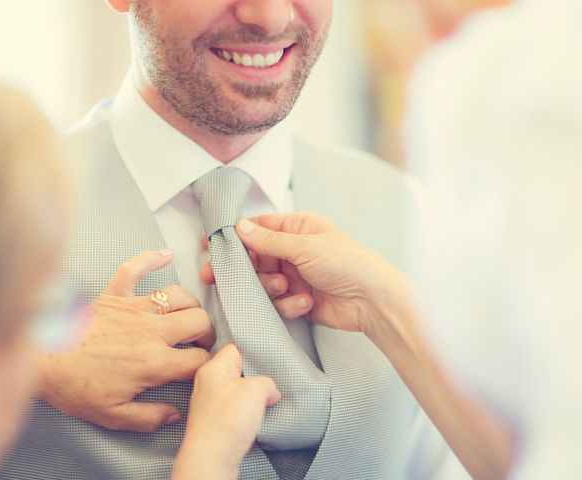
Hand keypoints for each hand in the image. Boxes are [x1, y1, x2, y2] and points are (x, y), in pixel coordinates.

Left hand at [36, 250, 215, 431]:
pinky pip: (136, 268)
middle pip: (199, 322)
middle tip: (200, 342)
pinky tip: (165, 255)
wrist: (40, 360)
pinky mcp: (115, 295)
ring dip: (189, 305)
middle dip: (207, 333)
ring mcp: (134, 309)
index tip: (201, 368)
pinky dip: (152, 258)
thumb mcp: (112, 415)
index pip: (198, 360)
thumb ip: (148, 418)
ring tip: (187, 315)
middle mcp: (150, 331)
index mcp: (153, 363)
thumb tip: (172, 415)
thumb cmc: (72, 385)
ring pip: (179, 296)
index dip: (205, 366)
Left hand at [173, 344, 279, 479]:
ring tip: (264, 402)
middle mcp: (207, 384)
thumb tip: (270, 390)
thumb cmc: (225, 424)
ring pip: (237, 391)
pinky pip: (235, 410)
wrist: (211, 460)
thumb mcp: (255, 390)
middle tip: (270, 381)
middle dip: (255, 376)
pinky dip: (247, 413)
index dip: (253, 351)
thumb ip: (266, 381)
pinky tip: (255, 419)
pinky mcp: (215, 423)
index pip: (234, 347)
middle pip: (237, 370)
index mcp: (212, 369)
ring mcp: (210, 404)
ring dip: (252, 397)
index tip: (268, 356)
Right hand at [233, 213, 412, 341]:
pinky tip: (306, 302)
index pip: (258, 228)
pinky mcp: (298, 300)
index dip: (234, 236)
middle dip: (245, 269)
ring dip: (271, 288)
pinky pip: (277, 303)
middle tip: (219, 276)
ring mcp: (296, 276)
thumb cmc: (349, 264)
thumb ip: (268, 240)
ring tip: (287, 287)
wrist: (373, 302)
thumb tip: (240, 227)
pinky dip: (288, 304)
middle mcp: (294, 251)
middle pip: (254, 258)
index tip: (210, 245)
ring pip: (263, 283)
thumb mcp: (305, 246)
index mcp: (298, 228)